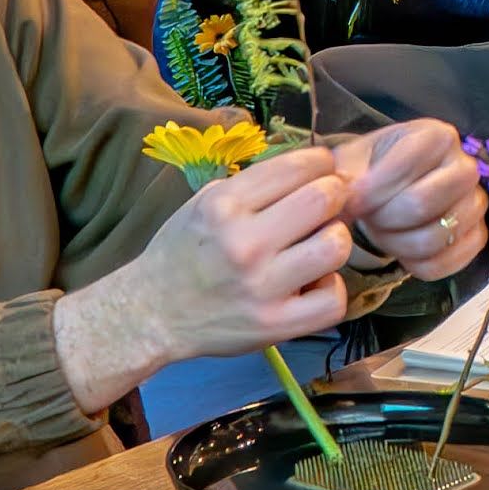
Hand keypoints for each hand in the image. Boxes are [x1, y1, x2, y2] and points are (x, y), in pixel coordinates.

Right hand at [58, 145, 358, 411]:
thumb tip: (310, 167)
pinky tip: (314, 283)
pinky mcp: (274, 325)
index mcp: (224, 205)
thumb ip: (253, 185)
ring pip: (335, 247)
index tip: (323, 171)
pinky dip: (331, 289)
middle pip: (324, 199)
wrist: (152, 313)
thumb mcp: (204, 203)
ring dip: (336, 241)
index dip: (321, 164)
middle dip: (335, 196)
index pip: (298, 166)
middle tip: (328, 206)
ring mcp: (261, 286)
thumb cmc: (182, 252)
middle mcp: (244, 242)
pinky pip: (332, 300)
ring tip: (320, 245)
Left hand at [336, 119, 486, 279]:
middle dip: (384, 218)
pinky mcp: (478, 237)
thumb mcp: (353, 161)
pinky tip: (401, 250)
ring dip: (396, 243)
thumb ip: (344, 176)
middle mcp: (465, 166)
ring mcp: (476, 204)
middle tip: (368, 218)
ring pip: (434, 237)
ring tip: (381, 232)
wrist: (391, 191)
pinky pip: (445, 263)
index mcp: (438, 136)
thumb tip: (344, 196)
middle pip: (423, 203)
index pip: (406, 166)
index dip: (372, 190)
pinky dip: (414, 264)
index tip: (351, 201)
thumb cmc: (372, 170)